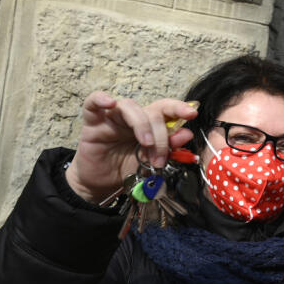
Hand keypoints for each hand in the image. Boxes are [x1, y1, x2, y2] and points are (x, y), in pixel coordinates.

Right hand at [64, 92, 197, 202]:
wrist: (103, 184)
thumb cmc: (128, 168)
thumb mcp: (152, 161)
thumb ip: (169, 149)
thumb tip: (186, 133)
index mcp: (151, 124)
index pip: (166, 109)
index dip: (179, 108)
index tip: (191, 114)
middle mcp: (134, 117)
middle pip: (152, 112)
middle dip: (161, 135)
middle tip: (159, 159)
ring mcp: (113, 117)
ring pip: (129, 106)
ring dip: (142, 125)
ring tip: (145, 145)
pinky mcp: (93, 122)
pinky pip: (92, 103)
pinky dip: (100, 99)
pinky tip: (109, 102)